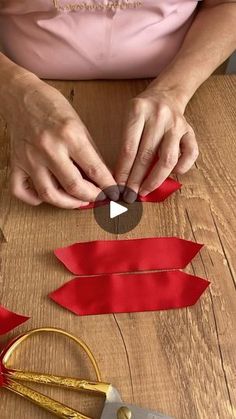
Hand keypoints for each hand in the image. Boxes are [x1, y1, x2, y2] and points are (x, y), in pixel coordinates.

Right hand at [4, 75, 116, 207]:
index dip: (108, 186)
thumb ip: (90, 152)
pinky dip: (34, 199)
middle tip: (99, 197)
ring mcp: (30, 158)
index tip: (114, 193)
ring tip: (78, 201)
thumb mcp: (79, 124)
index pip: (94, 169)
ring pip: (49, 194)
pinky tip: (46, 197)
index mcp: (70, 135)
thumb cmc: (52, 106)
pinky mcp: (15, 163)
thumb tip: (102, 176)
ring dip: (68, 204)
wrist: (21, 95)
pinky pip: (20, 190)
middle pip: (74, 187)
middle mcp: (49, 148)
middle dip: (92, 197)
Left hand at [115, 86, 198, 202]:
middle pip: (146, 155)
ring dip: (155, 179)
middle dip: (136, 180)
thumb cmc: (143, 112)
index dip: (123, 171)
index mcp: (138, 110)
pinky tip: (172, 175)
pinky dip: (182, 168)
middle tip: (129, 195)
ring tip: (145, 191)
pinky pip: (191, 154)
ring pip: (168, 158)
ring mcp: (176, 124)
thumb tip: (121, 177)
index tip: (118, 186)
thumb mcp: (128, 119)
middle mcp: (158, 116)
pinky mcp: (190, 131)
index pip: (128, 148)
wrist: (166, 95)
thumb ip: (126, 143)